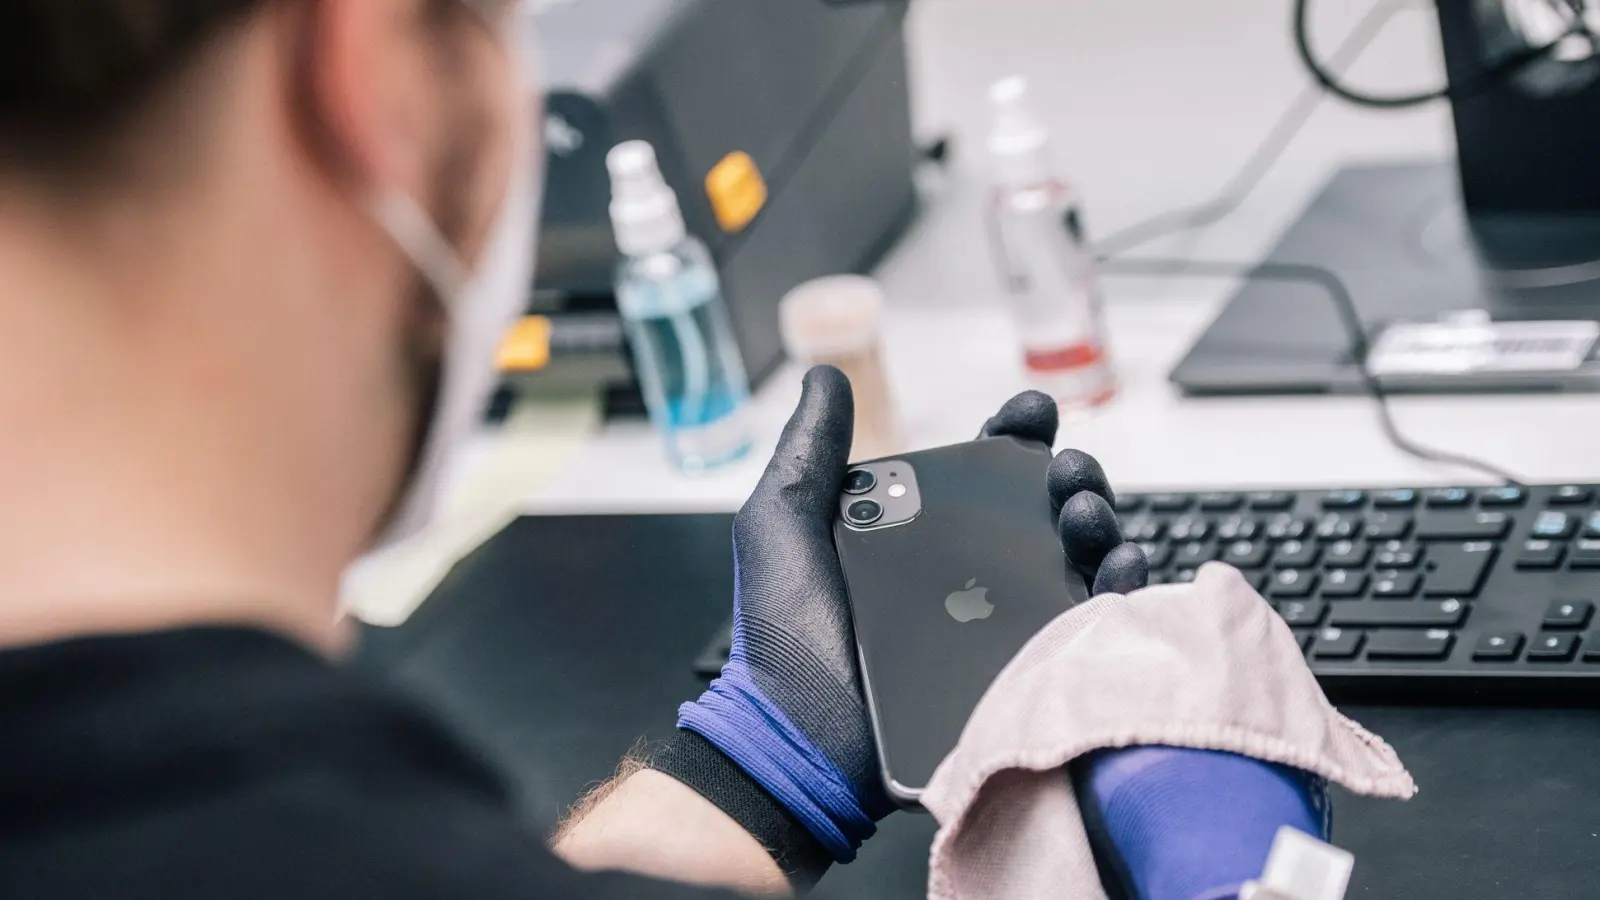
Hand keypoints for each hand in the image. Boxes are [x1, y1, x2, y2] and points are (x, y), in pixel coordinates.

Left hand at [677, 366, 1140, 865]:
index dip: (1016, 436)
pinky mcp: (1027, 672)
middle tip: (1064, 472)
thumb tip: (824, 374)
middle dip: (1071, 474)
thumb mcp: (784, 523)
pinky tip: (1114, 569)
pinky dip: (1117, 591)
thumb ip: (809, 449)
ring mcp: (1002, 623)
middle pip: (1046, 508)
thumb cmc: (783, 635)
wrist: (798, 734)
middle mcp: (970, 574)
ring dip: (1097, 520)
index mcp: (920, 533)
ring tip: (1082, 514)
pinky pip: (1090, 627)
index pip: (985, 471)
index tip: (1032, 412)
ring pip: (1078, 559)